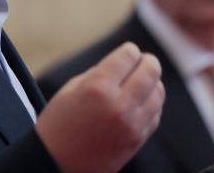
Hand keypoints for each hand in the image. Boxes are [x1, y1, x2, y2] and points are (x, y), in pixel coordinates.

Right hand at [36, 42, 164, 172]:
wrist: (55, 164)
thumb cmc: (58, 124)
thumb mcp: (72, 88)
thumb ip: (101, 72)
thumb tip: (126, 63)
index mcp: (98, 87)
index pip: (129, 55)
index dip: (128, 51)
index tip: (126, 53)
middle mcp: (118, 106)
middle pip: (150, 72)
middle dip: (148, 62)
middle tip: (144, 61)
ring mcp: (131, 126)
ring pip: (158, 93)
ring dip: (153, 83)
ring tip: (143, 82)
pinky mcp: (136, 141)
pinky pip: (155, 115)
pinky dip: (151, 105)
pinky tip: (141, 102)